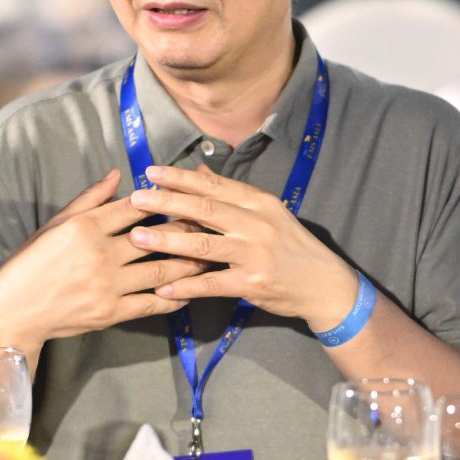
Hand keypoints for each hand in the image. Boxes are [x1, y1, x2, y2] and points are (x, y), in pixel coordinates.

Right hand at [0, 173, 207, 351]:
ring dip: (188, 263)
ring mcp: (107, 284)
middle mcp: (100, 252)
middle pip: (155, 236)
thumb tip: (117, 174)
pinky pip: (151, 303)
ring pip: (160, 269)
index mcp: (86, 225)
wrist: (14, 310)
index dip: (163, 200)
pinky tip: (188, 292)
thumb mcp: (55, 224)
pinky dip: (173, 298)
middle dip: (186, 230)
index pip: (135, 206)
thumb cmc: (32, 263)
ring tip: (207, 257)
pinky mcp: (110, 312)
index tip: (185, 196)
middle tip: (209, 225)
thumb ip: (89, 199)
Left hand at [127, 163, 359, 329]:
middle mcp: (256, 224)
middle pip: (205, 209)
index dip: (181, 178)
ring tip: (138, 237)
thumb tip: (200, 171)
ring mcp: (254, 254)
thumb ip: (231, 193)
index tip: (152, 172)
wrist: (323, 283)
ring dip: (168, 241)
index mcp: (258, 202)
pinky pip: (212, 284)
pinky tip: (162, 288)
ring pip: (204, 244)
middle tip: (136, 199)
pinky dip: (185, 286)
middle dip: (167, 203)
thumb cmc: (291, 246)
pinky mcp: (252, 283)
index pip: (214, 186)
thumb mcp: (267, 212)